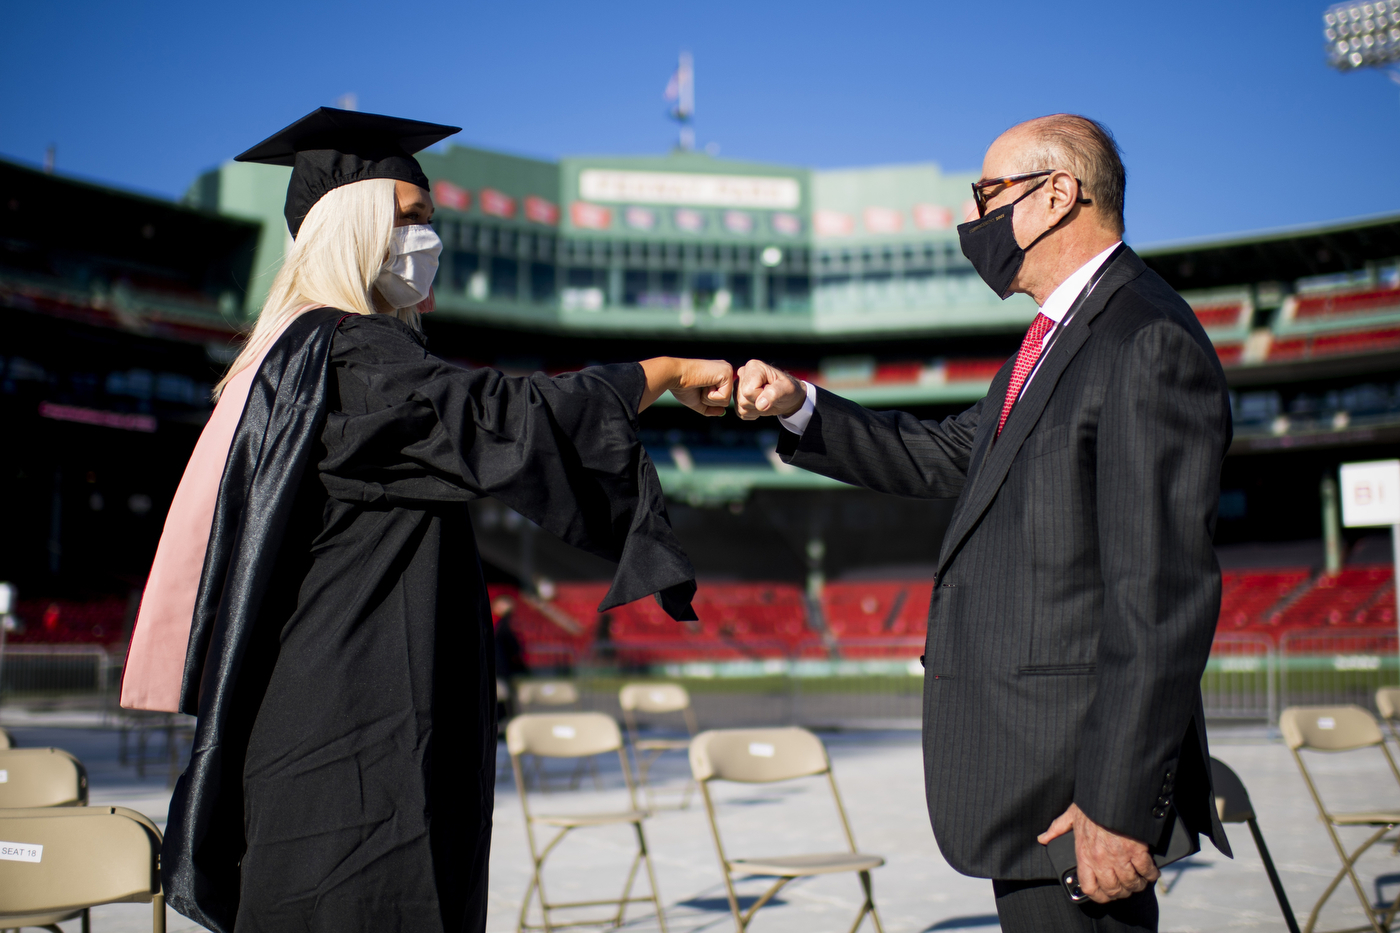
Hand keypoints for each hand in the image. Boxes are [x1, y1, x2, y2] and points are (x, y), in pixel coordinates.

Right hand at [639, 357, 732, 415]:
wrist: (674, 376)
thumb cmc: (682, 387)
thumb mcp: (697, 400)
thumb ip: (710, 407)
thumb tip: (722, 412)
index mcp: (719, 374)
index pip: (723, 397)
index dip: (710, 400)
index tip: (699, 388)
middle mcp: (725, 369)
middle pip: (726, 400)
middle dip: (709, 400)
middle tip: (699, 387)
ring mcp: (727, 371)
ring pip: (726, 400)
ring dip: (709, 398)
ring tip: (701, 385)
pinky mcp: (727, 374)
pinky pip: (725, 397)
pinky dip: (711, 396)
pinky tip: (704, 384)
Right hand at [734, 359, 804, 420]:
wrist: (787, 397)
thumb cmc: (788, 389)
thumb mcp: (787, 389)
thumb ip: (774, 393)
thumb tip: (760, 404)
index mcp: (754, 367)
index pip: (748, 391)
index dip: (760, 396)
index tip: (771, 392)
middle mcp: (743, 373)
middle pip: (743, 399)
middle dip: (757, 404)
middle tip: (769, 398)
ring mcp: (738, 385)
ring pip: (740, 407)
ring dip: (755, 409)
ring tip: (765, 401)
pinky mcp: (737, 396)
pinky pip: (740, 412)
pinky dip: (752, 413)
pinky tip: (760, 405)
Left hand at [1038, 803, 1157, 903]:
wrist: (1111, 795)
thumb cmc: (1091, 805)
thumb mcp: (1071, 815)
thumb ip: (1057, 829)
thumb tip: (1043, 838)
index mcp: (1084, 854)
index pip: (1089, 887)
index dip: (1099, 895)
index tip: (1106, 894)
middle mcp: (1100, 860)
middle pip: (1113, 890)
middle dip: (1121, 891)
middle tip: (1126, 886)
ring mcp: (1119, 857)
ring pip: (1130, 883)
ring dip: (1137, 884)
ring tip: (1139, 880)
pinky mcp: (1136, 851)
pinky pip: (1146, 871)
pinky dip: (1150, 874)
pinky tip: (1150, 871)